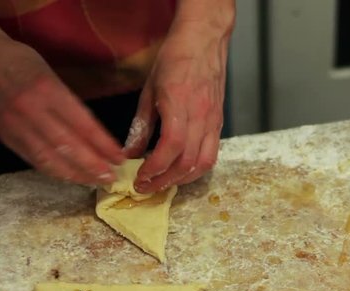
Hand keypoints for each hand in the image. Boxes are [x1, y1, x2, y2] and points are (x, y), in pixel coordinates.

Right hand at [0, 37, 124, 183]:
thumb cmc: (21, 62)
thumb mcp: (52, 74)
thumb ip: (72, 104)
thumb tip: (97, 136)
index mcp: (47, 90)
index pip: (82, 124)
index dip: (103, 145)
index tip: (120, 158)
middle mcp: (30, 110)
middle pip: (67, 146)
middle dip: (92, 166)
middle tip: (112, 177)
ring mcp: (15, 126)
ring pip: (49, 158)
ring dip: (75, 174)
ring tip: (95, 181)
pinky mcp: (6, 137)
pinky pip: (33, 159)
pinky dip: (55, 171)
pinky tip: (71, 176)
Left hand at [124, 1, 234, 192]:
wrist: (204, 42)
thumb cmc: (175, 59)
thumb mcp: (148, 90)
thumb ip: (141, 126)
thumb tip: (131, 154)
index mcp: (180, 104)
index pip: (171, 147)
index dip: (155, 168)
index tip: (139, 177)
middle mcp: (201, 116)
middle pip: (188, 162)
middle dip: (165, 181)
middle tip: (146, 187)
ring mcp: (214, 122)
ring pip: (204, 163)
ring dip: (182, 180)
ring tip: (163, 183)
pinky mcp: (219, 124)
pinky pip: (212, 154)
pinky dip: (196, 169)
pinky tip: (181, 171)